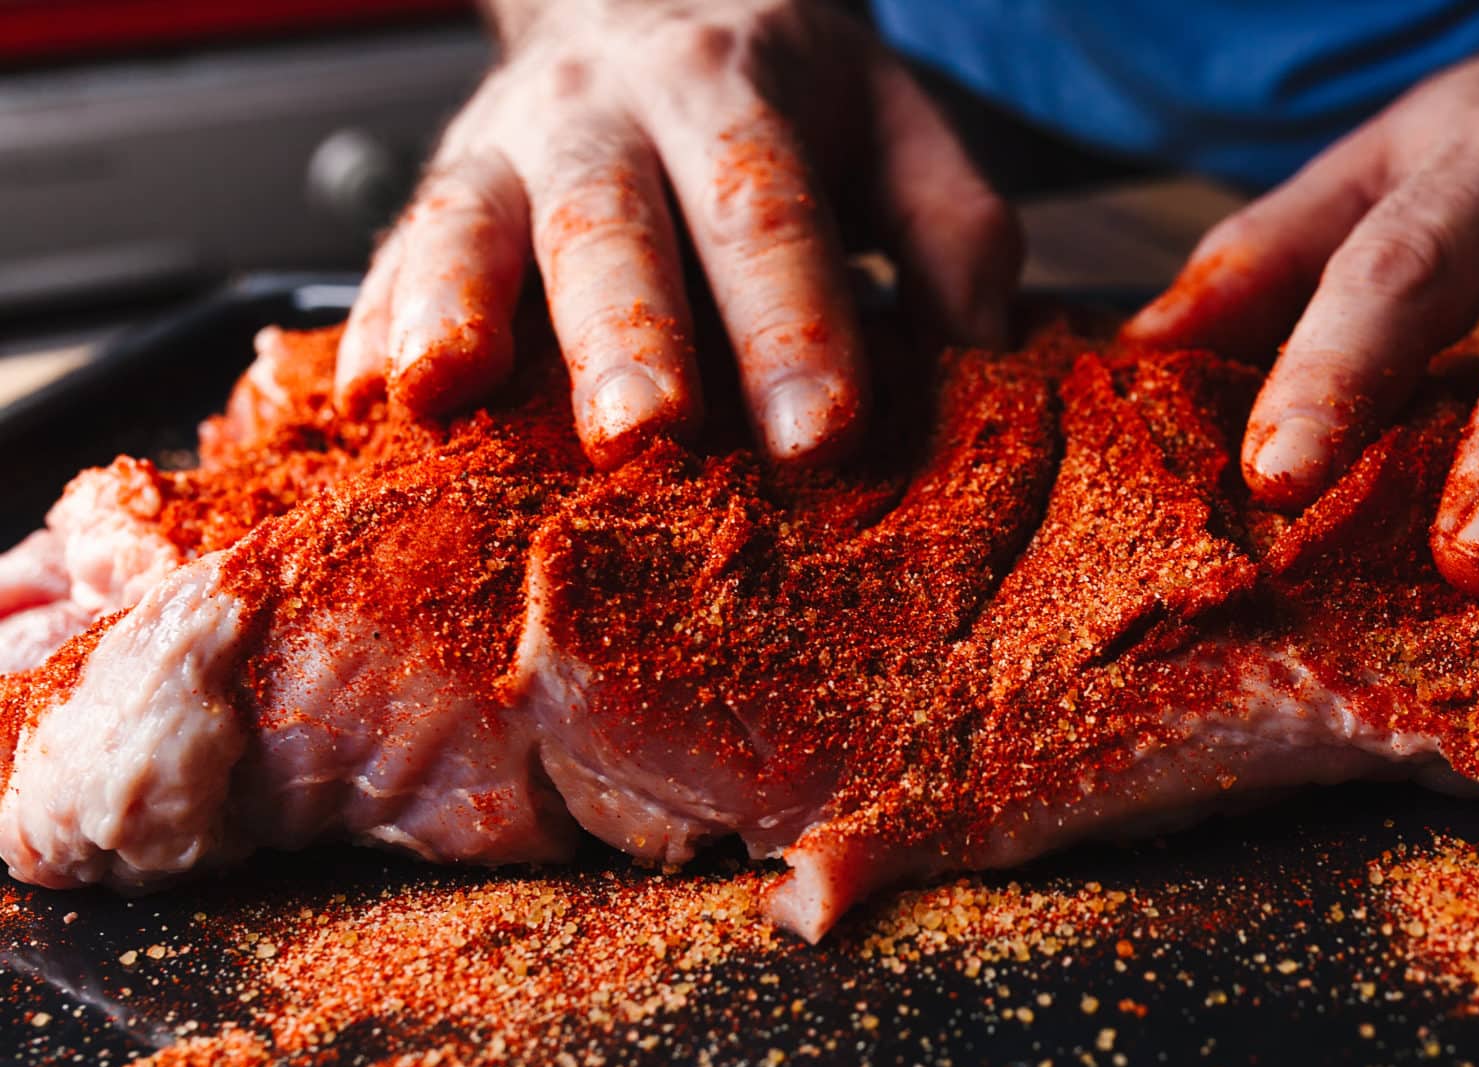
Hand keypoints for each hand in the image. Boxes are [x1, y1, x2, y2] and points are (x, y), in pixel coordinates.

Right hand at [337, 0, 1019, 468]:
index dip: (795, 323)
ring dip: (457, 309)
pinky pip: (397, 252)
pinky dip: (375, 322)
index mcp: (737, 94)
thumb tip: (985, 348)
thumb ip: (952, 226)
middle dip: (626, 329)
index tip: (822, 432)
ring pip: (473, 221)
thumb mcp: (895, 126)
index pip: (768, 212)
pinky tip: (365, 398)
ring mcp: (509, 148)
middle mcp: (610, 114)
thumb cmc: (784, 97)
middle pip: (612, 220)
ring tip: (445, 395)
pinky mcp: (444, 191)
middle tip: (646, 431)